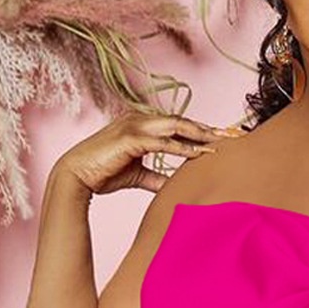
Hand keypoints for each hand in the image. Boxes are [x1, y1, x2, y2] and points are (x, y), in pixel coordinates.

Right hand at [52, 109, 242, 196]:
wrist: (78, 176)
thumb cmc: (105, 173)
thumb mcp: (138, 176)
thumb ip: (157, 178)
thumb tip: (174, 187)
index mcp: (141, 125)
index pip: (176, 125)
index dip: (200, 131)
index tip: (221, 139)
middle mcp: (139, 120)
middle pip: (181, 122)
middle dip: (207, 129)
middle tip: (231, 136)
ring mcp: (134, 126)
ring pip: (175, 127)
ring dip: (199, 135)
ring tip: (221, 143)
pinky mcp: (131, 138)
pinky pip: (163, 142)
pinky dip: (182, 148)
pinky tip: (199, 154)